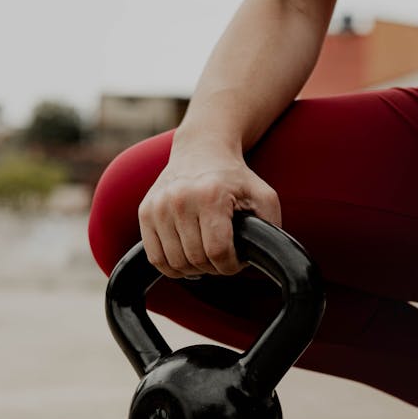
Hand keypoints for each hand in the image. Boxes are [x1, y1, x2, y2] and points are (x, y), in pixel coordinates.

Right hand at [138, 146, 281, 277]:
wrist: (201, 150)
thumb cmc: (234, 177)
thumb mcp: (263, 195)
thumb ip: (272, 225)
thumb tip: (266, 257)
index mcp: (210, 195)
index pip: (218, 252)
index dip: (231, 266)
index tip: (237, 260)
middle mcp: (180, 199)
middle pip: (195, 260)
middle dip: (213, 267)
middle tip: (222, 257)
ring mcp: (158, 206)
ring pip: (174, 263)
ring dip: (193, 268)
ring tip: (205, 255)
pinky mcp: (144, 212)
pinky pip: (155, 258)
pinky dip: (171, 266)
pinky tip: (186, 256)